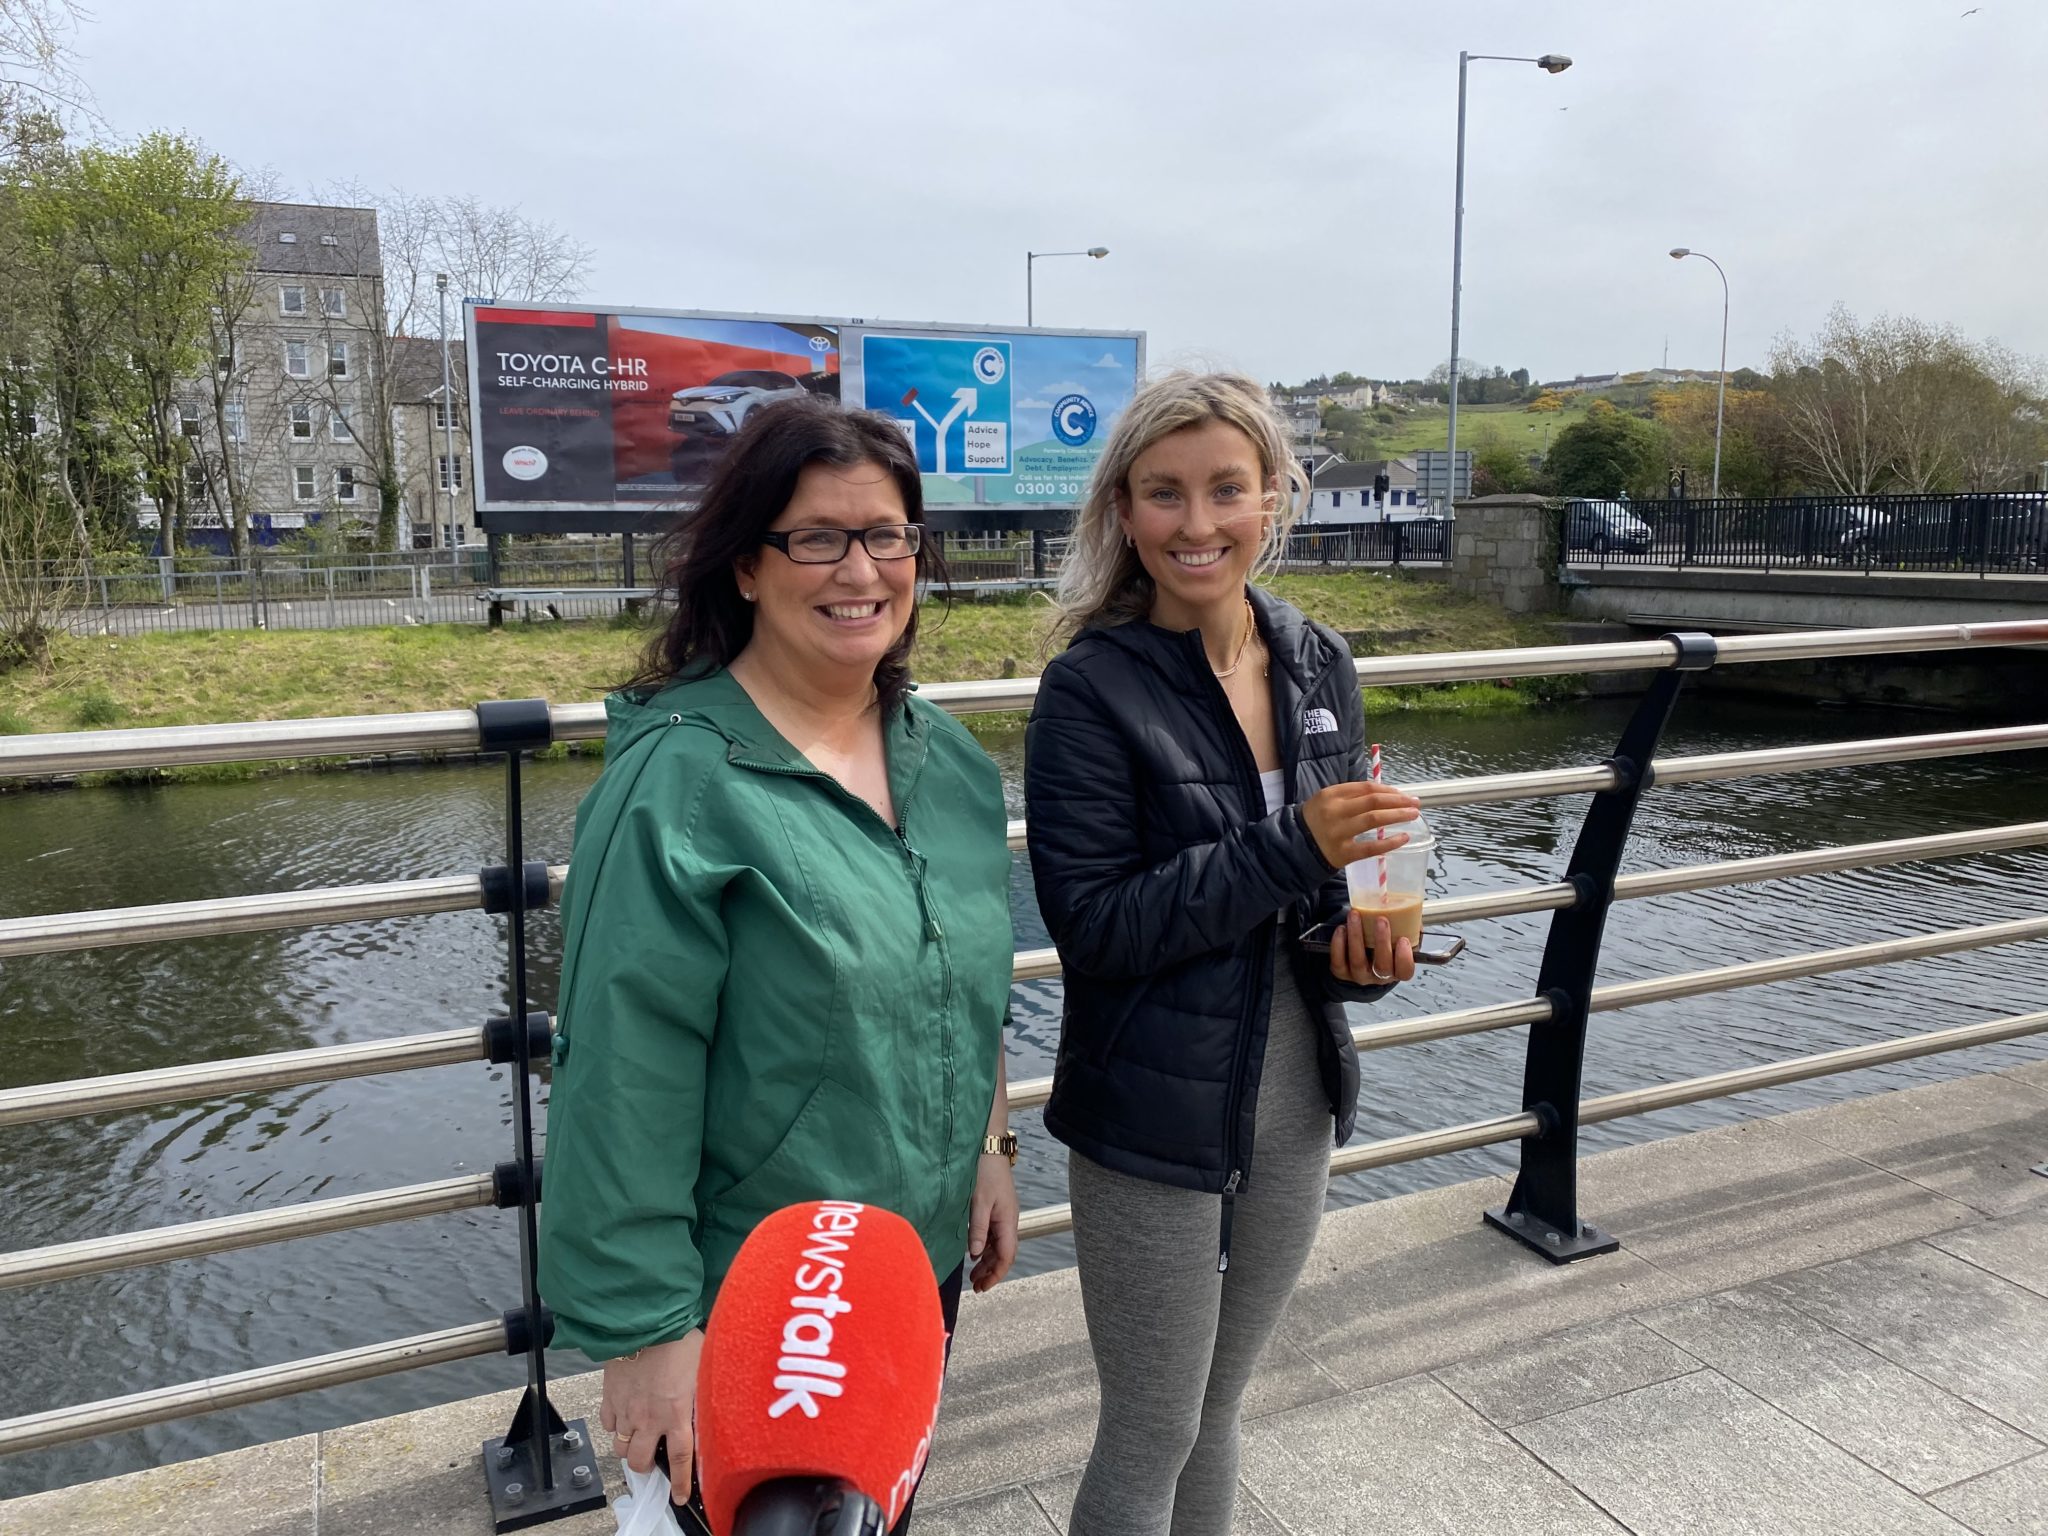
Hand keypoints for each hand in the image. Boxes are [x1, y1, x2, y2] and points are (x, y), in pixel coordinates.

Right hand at [600, 1331, 703, 1490]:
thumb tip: (719, 1403)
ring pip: (621, 1445)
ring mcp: (626, 1408)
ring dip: (629, 1446)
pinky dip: (614, 1425)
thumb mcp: (705, 1367)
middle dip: (645, 1467)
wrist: (644, 1320)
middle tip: (652, 1459)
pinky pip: (607, 1423)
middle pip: (640, 1461)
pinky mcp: (609, 1395)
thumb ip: (707, 1391)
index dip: (679, 1482)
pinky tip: (624, 1415)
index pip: (679, 1458)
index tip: (679, 1497)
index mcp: (676, 1414)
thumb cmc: (679, 1339)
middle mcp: (649, 1418)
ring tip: (638, 1436)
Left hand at [968, 1149, 1018, 1292]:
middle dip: (991, 1272)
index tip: (983, 1287)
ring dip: (986, 1261)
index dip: (996, 1274)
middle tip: (976, 1287)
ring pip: (997, 1246)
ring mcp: (1002, 1215)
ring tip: (973, 1276)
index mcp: (1007, 1221)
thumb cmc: (984, 1171)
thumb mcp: (979, 1202)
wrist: (988, 1147)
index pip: (1006, 1256)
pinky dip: (983, 1248)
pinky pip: (992, 1235)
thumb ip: (978, 1229)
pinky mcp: (995, 1209)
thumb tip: (974, 1255)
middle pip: (1003, 1254)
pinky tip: (974, 1253)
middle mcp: (1008, 1220)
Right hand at [1301, 781, 1420, 869]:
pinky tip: (1403, 838)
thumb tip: (1388, 796)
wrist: (1295, 846)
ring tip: (1413, 815)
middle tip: (1416, 803)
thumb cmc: (1317, 821)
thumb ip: (1352, 796)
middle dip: (1398, 801)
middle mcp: (1334, 811)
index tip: (1404, 795)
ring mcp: (1338, 832)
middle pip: (1373, 801)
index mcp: (1331, 794)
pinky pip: (1371, 847)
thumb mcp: (1328, 801)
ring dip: (1397, 816)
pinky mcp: (1342, 853)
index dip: (1389, 790)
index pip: (1366, 788)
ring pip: (1373, 820)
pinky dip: (1390, 842)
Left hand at [1330, 909, 1415, 986]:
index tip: (1403, 939)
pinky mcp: (1342, 971)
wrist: (1362, 956)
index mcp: (1396, 969)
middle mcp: (1379, 976)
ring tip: (1355, 915)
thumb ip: (1405, 926)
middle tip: (1381, 920)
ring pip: (1358, 961)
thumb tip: (1404, 907)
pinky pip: (1339, 961)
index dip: (1405, 957)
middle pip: (1382, 966)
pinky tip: (1342, 928)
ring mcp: (1359, 975)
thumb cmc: (1383, 944)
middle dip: (1382, 941)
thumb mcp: (1397, 937)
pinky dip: (1339, 943)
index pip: (1405, 971)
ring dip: (1356, 935)